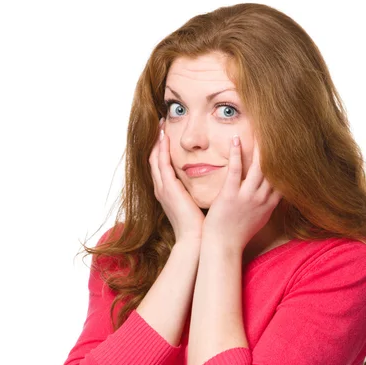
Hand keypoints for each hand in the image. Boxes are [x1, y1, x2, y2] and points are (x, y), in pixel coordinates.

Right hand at [149, 118, 205, 243]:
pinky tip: (165, 138)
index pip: (161, 166)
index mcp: (168, 193)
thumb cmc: (200, 225)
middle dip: (157, 142)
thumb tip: (211, 180)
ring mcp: (163, 189)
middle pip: (154, 159)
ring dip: (157, 142)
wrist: (195, 239)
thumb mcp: (197, 203)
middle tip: (160, 125)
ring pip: (155, 159)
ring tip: (160, 126)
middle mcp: (162, 189)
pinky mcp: (168, 189)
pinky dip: (162, 150)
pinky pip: (162, 164)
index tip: (167, 135)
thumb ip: (198, 191)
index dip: (162, 150)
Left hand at [202, 136, 282, 250]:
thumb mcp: (259, 220)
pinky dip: (237, 154)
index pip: (284, 179)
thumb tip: (274, 194)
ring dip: (260, 147)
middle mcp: (261, 199)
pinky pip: (236, 171)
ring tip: (260, 128)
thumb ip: (267, 204)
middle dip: (277, 150)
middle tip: (278, 129)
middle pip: (274, 170)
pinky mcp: (230, 196)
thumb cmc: (238, 234)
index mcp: (269, 205)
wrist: (222, 247)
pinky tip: (236, 139)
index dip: (288, 162)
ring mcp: (246, 197)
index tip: (291, 145)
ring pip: (258, 168)